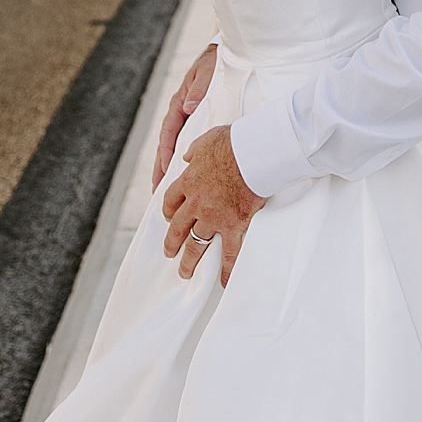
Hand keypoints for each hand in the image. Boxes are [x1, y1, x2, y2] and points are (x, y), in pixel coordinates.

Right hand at [153, 43, 217, 186]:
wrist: (227, 54)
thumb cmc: (214, 63)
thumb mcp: (206, 73)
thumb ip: (198, 89)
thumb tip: (189, 107)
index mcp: (179, 103)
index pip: (169, 132)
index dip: (165, 153)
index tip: (164, 172)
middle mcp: (182, 113)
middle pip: (168, 146)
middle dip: (162, 170)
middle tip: (157, 192)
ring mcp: (190, 119)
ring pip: (178, 148)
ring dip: (172, 169)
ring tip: (168, 192)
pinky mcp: (200, 122)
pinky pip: (191, 145)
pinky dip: (187, 161)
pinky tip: (189, 177)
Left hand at [162, 125, 264, 285]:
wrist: (252, 153)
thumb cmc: (232, 143)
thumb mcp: (205, 140)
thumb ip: (194, 151)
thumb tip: (188, 155)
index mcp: (188, 182)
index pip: (171, 200)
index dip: (168, 210)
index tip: (169, 217)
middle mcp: (196, 203)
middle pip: (178, 227)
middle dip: (171, 242)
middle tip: (169, 252)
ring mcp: (213, 217)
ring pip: (196, 244)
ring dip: (189, 260)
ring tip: (185, 271)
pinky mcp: (233, 226)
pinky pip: (229, 253)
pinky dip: (226, 269)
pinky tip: (224, 281)